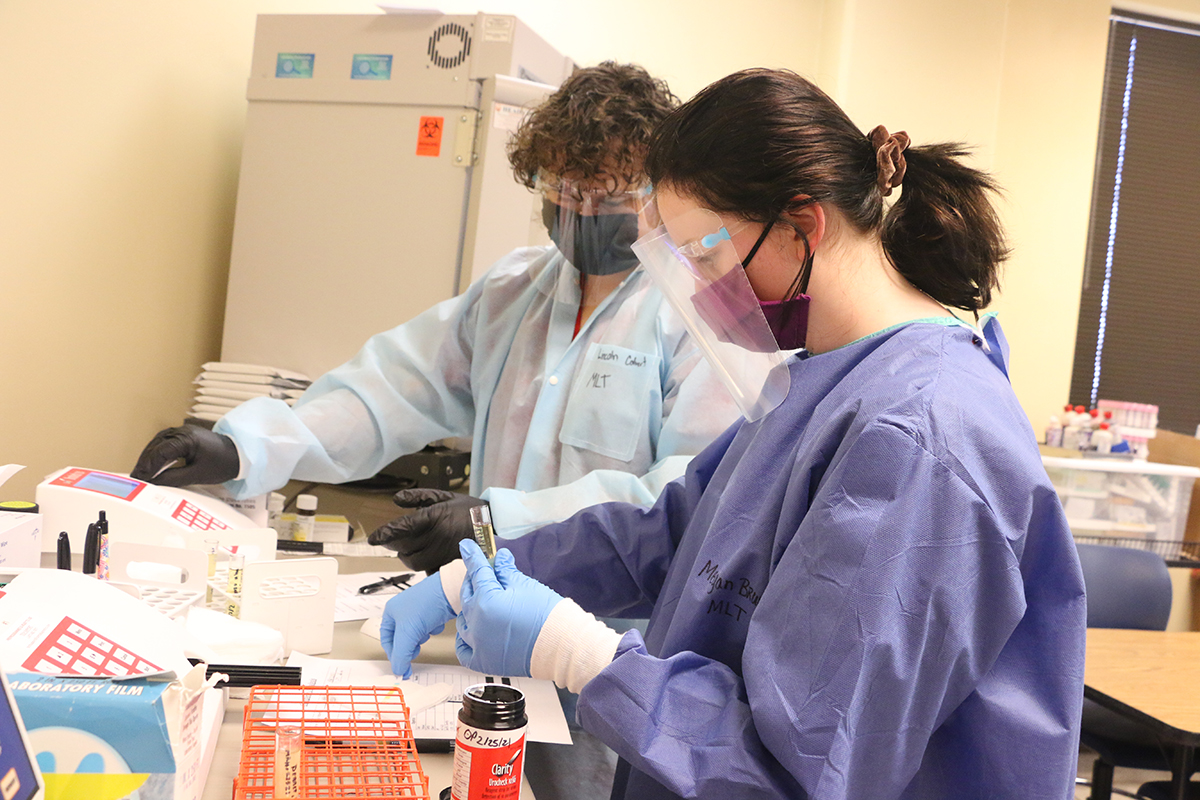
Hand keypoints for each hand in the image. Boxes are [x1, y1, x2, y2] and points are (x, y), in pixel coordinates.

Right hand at [130, 425, 239, 486]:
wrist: (239, 455)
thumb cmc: (221, 464)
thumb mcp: (196, 475)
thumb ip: (172, 478)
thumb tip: (152, 483)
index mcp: (187, 438)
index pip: (161, 451)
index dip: (148, 466)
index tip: (140, 478)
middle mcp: (182, 431)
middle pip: (156, 445)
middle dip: (145, 462)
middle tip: (135, 477)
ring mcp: (183, 431)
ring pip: (158, 443)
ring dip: (148, 457)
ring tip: (141, 473)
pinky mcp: (183, 435)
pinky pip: (164, 443)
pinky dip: (156, 453)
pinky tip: (151, 465)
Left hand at [367, 489, 485, 572]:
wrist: (494, 524)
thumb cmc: (468, 509)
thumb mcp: (445, 496)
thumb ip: (419, 496)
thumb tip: (396, 499)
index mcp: (434, 516)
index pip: (402, 526)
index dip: (384, 534)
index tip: (372, 538)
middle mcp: (437, 536)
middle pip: (404, 546)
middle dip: (393, 545)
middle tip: (390, 542)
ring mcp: (444, 551)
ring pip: (414, 561)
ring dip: (405, 556)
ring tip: (406, 550)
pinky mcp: (450, 563)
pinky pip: (428, 571)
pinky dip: (421, 566)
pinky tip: (422, 558)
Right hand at [379, 573, 454, 677]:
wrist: (451, 590)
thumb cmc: (427, 603)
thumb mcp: (408, 633)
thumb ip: (401, 654)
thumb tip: (399, 671)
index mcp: (391, 612)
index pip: (387, 640)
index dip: (394, 655)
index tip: (402, 668)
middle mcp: (403, 611)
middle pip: (402, 639)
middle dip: (410, 645)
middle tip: (416, 651)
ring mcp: (418, 611)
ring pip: (416, 635)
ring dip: (422, 637)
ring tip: (427, 631)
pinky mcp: (432, 612)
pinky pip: (429, 628)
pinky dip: (433, 629)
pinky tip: (436, 623)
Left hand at [455, 540, 562, 676]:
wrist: (562, 645)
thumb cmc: (547, 615)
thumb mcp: (525, 585)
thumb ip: (505, 571)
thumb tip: (499, 558)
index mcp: (486, 600)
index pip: (476, 571)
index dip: (472, 555)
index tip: (466, 546)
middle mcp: (476, 622)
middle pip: (467, 594)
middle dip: (474, 581)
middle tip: (483, 574)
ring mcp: (478, 644)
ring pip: (463, 621)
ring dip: (470, 608)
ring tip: (482, 602)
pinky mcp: (483, 661)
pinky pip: (464, 649)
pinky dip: (465, 639)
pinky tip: (473, 631)